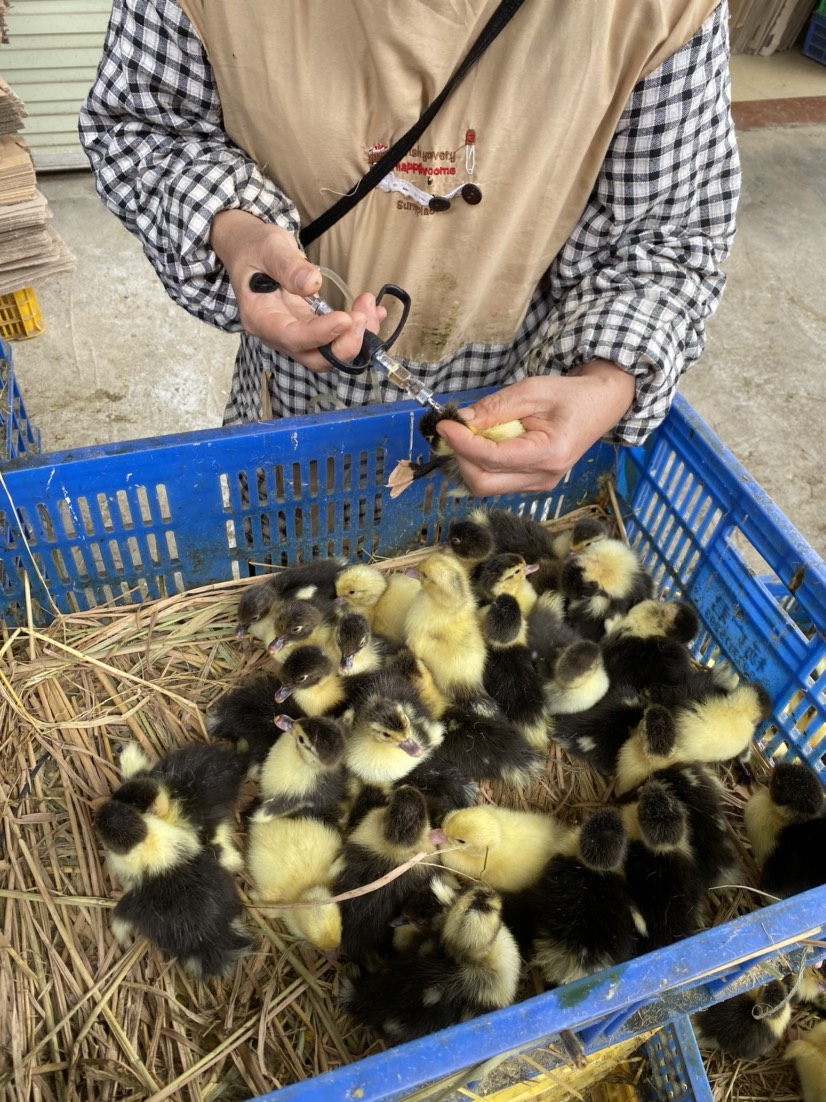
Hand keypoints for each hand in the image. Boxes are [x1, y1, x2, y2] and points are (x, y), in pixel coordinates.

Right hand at [209, 210, 385, 371]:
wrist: (250, 250)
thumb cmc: (255, 248)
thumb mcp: (269, 247)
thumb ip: (288, 266)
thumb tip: (311, 283)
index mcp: (261, 318)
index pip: (293, 338)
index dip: (321, 334)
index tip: (345, 319)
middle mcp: (278, 334)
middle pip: (315, 358)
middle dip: (344, 346)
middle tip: (363, 318)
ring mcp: (296, 333)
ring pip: (330, 352)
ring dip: (356, 337)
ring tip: (369, 307)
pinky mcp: (310, 328)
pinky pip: (336, 339)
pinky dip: (358, 329)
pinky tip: (373, 311)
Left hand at [434, 362, 636, 495]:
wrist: (598, 407)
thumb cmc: (568, 396)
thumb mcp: (531, 391)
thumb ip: (495, 408)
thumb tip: (461, 422)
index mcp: (549, 453)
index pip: (493, 458)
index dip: (462, 443)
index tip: (445, 424)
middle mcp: (543, 478)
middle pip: (483, 484)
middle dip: (460, 457)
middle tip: (453, 430)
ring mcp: (538, 486)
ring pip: (486, 486)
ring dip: (469, 461)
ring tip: (470, 433)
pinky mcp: (532, 485)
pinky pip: (496, 482)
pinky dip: (481, 463)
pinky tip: (485, 442)